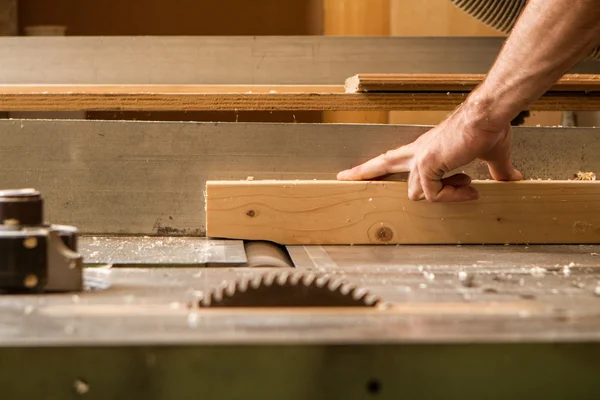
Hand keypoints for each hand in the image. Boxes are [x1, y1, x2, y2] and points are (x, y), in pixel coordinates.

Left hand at [336, 102, 522, 201]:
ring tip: (468, 189)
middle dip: (362, 172)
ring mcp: (421, 158)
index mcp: (427, 148)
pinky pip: (433, 194)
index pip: (395, 157)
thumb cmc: (488, 128)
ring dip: (444, 196)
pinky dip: (452, 196)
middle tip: (342, 177)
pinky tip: (469, 190)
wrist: (490, 116)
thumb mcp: (489, 156)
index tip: (366, 172)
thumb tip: (512, 179)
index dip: (380, 165)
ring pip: (416, 192)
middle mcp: (419, 151)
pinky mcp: (428, 163)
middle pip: (383, 163)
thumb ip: (496, 171)